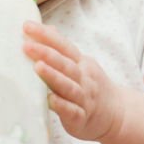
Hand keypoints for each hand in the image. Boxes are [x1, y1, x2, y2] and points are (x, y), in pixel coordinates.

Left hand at [23, 21, 123, 140]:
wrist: (116, 115)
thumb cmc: (90, 88)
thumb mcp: (81, 65)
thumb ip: (63, 50)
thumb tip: (46, 28)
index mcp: (81, 63)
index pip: (63, 46)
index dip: (46, 36)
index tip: (27, 26)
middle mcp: (84, 78)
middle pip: (65, 64)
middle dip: (46, 53)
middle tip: (26, 46)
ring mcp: (84, 98)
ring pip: (68, 86)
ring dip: (53, 76)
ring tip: (37, 67)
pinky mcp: (81, 118)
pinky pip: (72, 111)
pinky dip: (61, 105)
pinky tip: (50, 100)